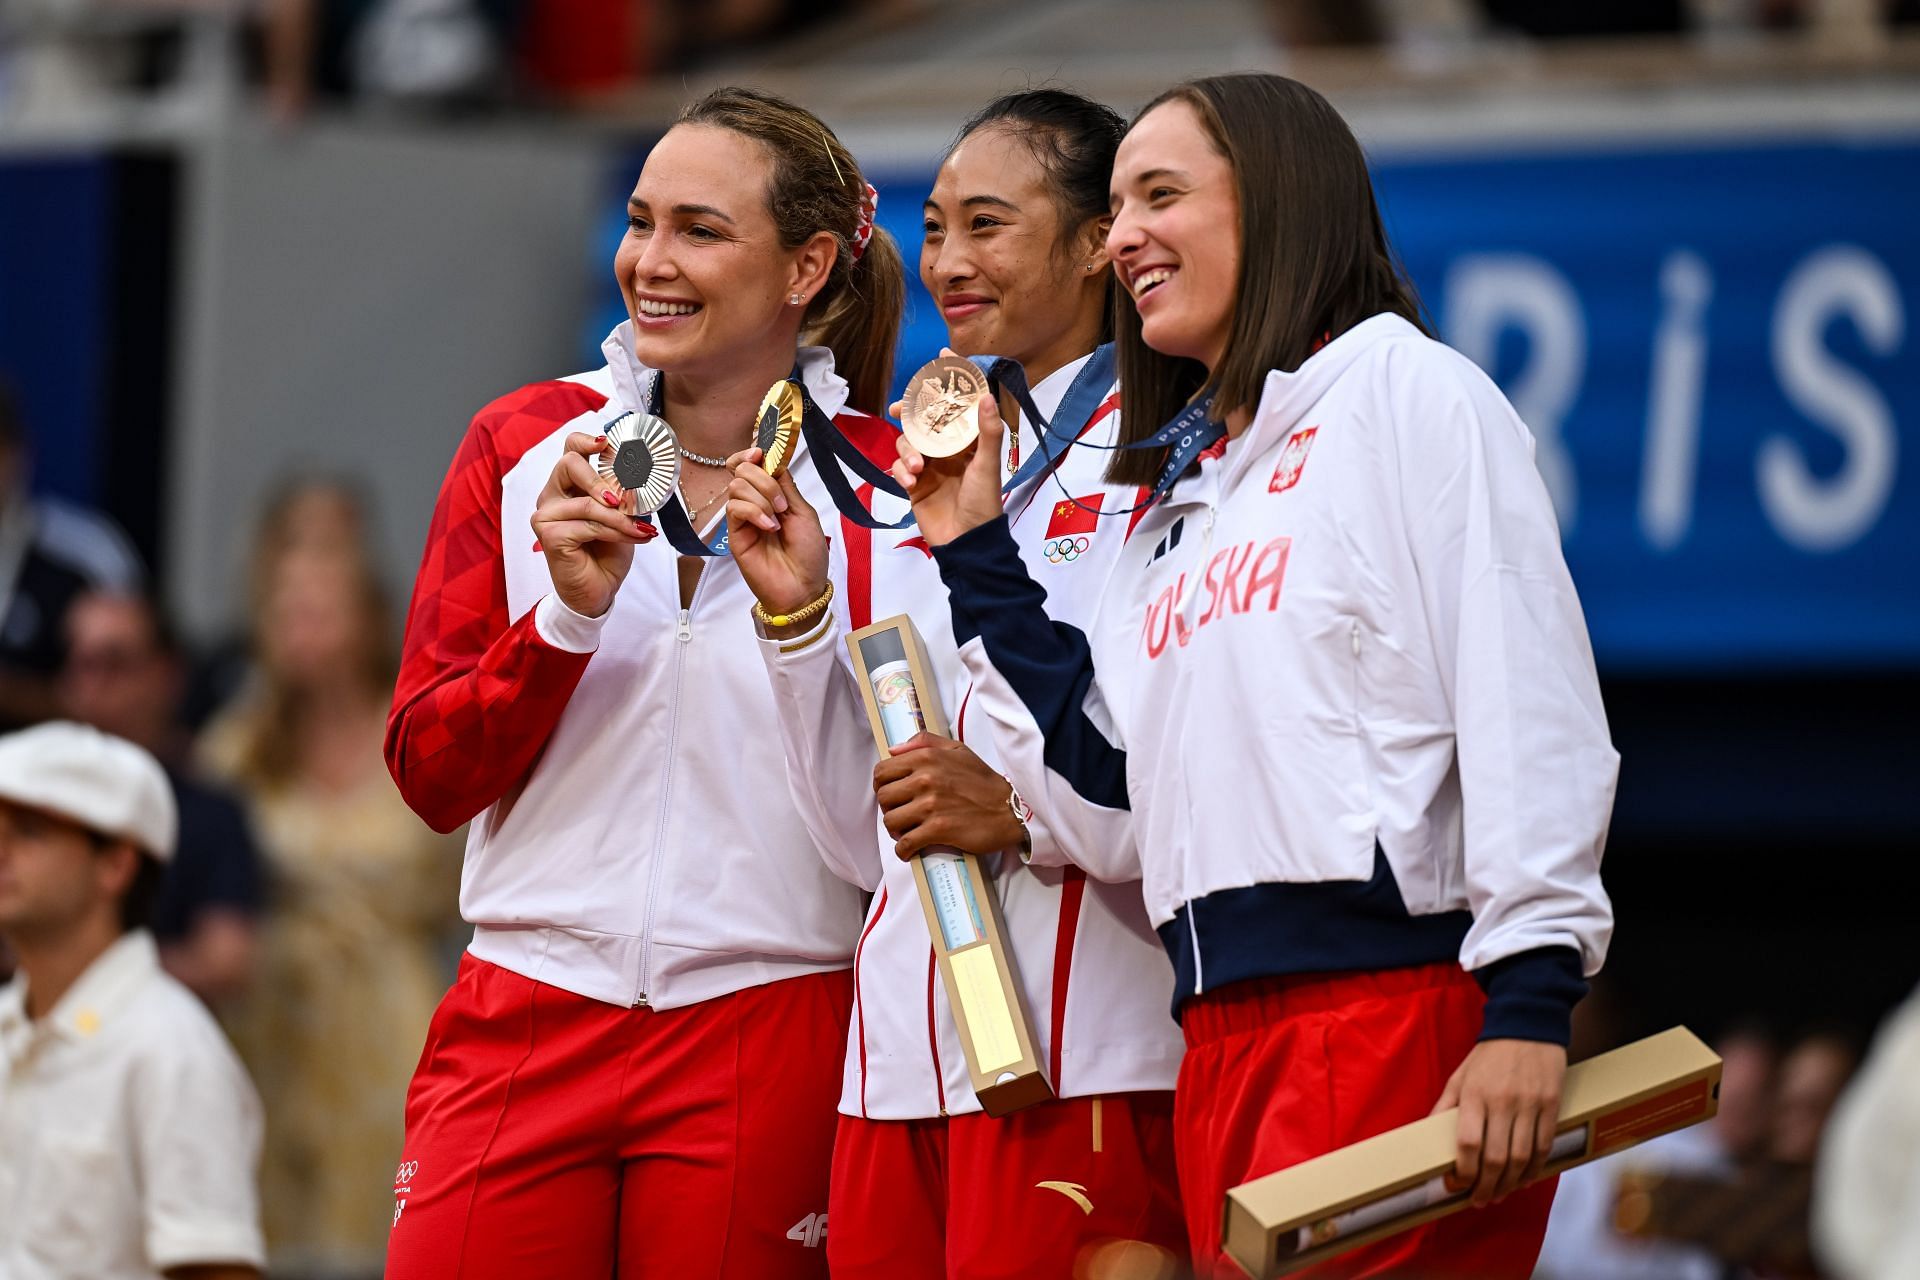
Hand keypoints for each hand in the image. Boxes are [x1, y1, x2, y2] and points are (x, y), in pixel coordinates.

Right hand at [531, 432, 655, 617]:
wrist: (599, 590)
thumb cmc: (607, 552)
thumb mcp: (622, 517)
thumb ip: (623, 495)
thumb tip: (639, 478)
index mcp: (568, 485)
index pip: (570, 449)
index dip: (586, 441)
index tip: (607, 443)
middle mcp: (552, 495)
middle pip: (569, 464)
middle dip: (601, 479)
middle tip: (625, 499)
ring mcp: (546, 515)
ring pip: (587, 503)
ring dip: (620, 517)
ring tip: (642, 529)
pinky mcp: (549, 535)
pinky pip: (588, 525)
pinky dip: (615, 531)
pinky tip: (633, 537)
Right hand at [725, 447, 829, 628]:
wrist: (803, 588)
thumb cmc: (808, 554)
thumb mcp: (804, 512)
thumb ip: (786, 486)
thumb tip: (772, 460)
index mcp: (773, 495)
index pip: (752, 465)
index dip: (752, 454)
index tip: (760, 453)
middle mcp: (755, 503)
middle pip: (742, 470)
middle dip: (764, 480)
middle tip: (782, 504)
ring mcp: (743, 518)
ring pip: (736, 486)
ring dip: (761, 497)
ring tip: (777, 519)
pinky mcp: (734, 534)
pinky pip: (734, 508)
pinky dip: (754, 512)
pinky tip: (768, 527)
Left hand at [873, 734, 1024, 858]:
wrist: (1010, 809)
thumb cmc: (984, 781)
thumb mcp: (958, 750)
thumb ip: (925, 742)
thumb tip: (894, 749)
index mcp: (927, 757)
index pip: (882, 771)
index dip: (881, 785)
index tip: (892, 795)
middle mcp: (925, 779)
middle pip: (883, 797)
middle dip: (889, 808)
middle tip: (902, 814)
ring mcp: (931, 805)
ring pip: (890, 821)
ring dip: (896, 830)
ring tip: (908, 831)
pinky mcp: (938, 829)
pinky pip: (905, 843)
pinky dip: (903, 850)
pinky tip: (910, 849)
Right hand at [889, 367, 1006, 544]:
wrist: (965, 543)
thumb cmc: (982, 504)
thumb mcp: (987, 466)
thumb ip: (986, 432)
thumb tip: (986, 395)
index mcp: (969, 441)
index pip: (959, 404)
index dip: (951, 380)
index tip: (941, 357)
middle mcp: (949, 449)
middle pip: (924, 419)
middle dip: (911, 413)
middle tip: (899, 409)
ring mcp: (930, 466)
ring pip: (908, 442)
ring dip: (908, 451)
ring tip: (918, 469)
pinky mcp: (914, 483)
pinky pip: (899, 466)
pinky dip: (901, 471)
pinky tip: (910, 482)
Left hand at [1430, 1039, 1567, 1206]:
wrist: (1527, 1025)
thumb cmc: (1489, 1055)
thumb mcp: (1459, 1075)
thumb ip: (1445, 1106)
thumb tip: (1428, 1136)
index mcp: (1474, 1094)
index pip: (1467, 1143)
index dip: (1463, 1172)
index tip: (1457, 1186)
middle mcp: (1502, 1101)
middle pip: (1496, 1157)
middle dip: (1487, 1186)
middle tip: (1480, 1201)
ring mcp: (1529, 1104)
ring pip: (1522, 1157)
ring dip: (1511, 1184)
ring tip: (1500, 1194)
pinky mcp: (1552, 1104)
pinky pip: (1544, 1146)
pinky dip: (1535, 1168)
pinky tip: (1526, 1178)